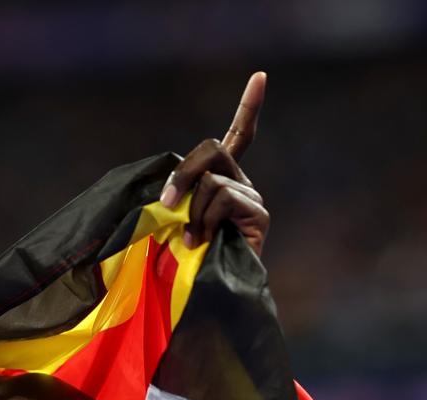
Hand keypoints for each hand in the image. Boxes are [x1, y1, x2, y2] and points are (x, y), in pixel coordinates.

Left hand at [159, 72, 268, 255]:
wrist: (200, 295)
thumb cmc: (176, 261)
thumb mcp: (167, 219)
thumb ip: (172, 195)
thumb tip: (166, 188)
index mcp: (220, 179)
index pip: (238, 136)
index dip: (249, 107)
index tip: (261, 76)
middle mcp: (241, 183)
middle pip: (213, 147)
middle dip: (182, 174)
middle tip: (165, 205)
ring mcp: (251, 197)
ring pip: (211, 180)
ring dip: (190, 212)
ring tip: (190, 239)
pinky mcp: (258, 213)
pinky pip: (222, 197)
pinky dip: (203, 220)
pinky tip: (201, 242)